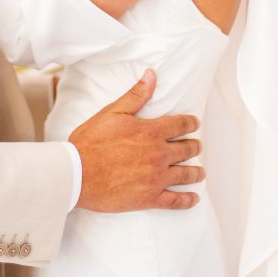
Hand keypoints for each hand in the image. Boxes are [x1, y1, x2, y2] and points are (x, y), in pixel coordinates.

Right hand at [69, 70, 202, 211]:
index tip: (195, 124)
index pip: (180, 125)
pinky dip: (187, 200)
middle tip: (197, 146)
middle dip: (194, 146)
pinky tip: (193, 198)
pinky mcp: (149, 198)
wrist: (77, 173)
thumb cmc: (91, 142)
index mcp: (151, 132)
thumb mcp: (112, 112)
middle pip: (186, 149)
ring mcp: (156, 178)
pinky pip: (175, 201)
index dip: (190, 123)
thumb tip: (151, 75)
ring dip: (195, 172)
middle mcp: (158, 154)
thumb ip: (136, 95)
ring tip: (200, 172)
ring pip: (185, 174)